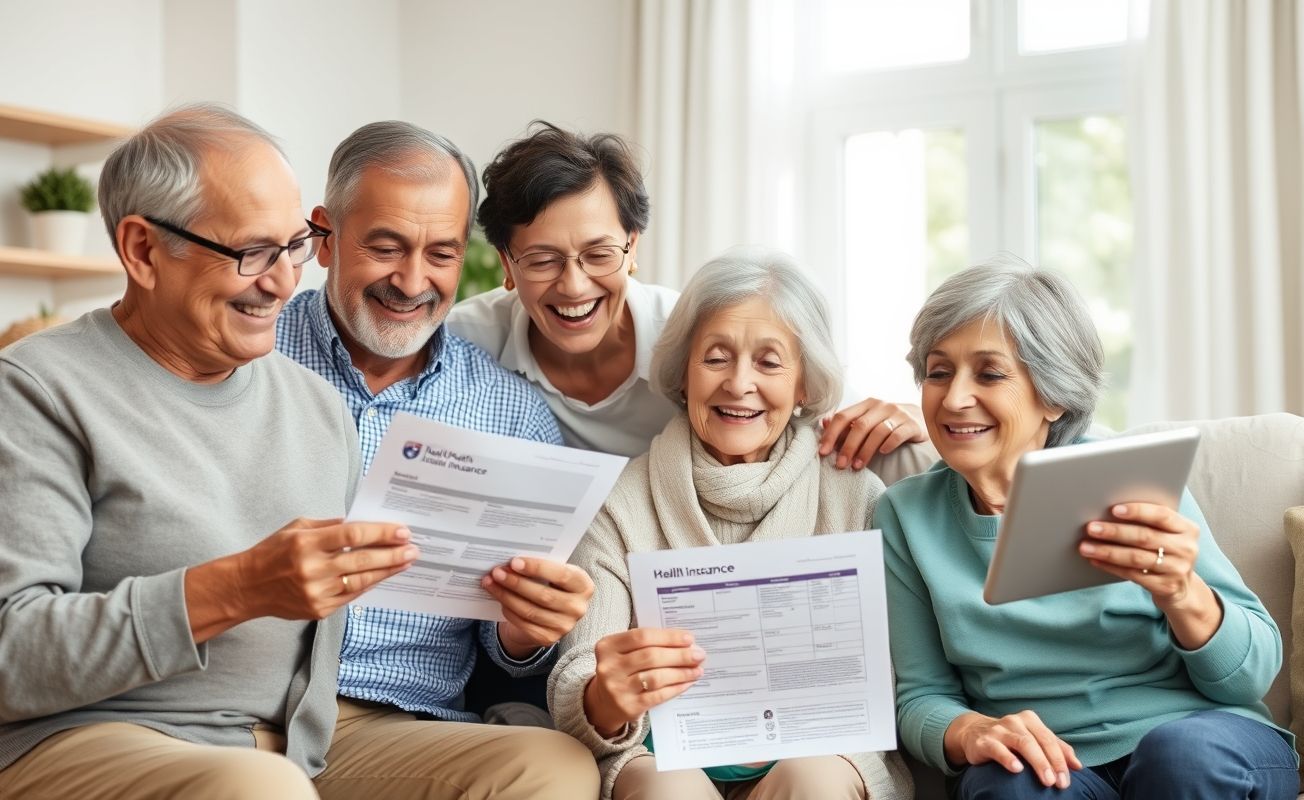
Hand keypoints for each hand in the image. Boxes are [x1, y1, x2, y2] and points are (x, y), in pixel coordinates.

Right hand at [186, 518, 417, 641]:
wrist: (247, 587)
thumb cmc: (273, 552)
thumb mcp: (297, 528)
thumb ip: (329, 526)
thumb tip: (362, 522)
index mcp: (307, 543)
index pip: (352, 535)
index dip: (380, 533)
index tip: (401, 531)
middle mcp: (312, 569)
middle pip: (362, 560)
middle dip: (392, 554)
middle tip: (413, 548)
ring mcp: (316, 592)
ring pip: (361, 581)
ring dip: (387, 571)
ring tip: (406, 562)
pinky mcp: (319, 610)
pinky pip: (351, 596)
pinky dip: (370, 584)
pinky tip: (384, 575)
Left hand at [484, 557, 594, 658]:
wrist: (551, 614)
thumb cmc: (551, 584)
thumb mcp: (554, 574)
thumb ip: (542, 567)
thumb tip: (512, 561)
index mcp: (584, 585)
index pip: (562, 575)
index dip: (537, 568)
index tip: (514, 562)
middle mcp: (578, 608)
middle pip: (544, 595)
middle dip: (516, 582)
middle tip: (497, 572)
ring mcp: (564, 626)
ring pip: (530, 610)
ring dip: (506, 596)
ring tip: (490, 583)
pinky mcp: (548, 638)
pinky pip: (524, 623)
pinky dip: (508, 610)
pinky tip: (499, 598)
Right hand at [583, 627, 704, 736]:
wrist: (604, 702)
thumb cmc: (622, 670)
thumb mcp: (624, 652)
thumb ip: (648, 644)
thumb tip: (686, 644)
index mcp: (607, 646)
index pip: (641, 636)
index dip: (668, 637)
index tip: (689, 639)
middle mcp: (609, 667)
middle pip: (651, 656)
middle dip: (679, 655)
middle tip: (699, 655)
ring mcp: (617, 689)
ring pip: (656, 677)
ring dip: (681, 672)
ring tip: (697, 669)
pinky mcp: (628, 707)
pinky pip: (658, 695)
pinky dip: (676, 687)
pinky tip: (687, 682)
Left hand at [818, 397, 927, 469]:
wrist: (919, 416)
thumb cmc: (886, 421)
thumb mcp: (867, 419)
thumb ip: (846, 423)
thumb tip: (823, 423)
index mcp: (866, 404)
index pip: (843, 416)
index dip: (831, 434)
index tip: (823, 452)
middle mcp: (881, 406)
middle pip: (860, 426)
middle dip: (848, 447)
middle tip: (840, 465)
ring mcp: (898, 414)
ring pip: (878, 432)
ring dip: (865, 451)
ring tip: (857, 466)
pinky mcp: (912, 424)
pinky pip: (898, 434)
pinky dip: (889, 444)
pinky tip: (883, 453)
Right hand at [944, 710, 1081, 788]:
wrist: (973, 732)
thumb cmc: (1009, 738)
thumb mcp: (1032, 738)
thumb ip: (1055, 749)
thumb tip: (1077, 766)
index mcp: (1030, 719)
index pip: (1050, 739)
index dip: (1061, 760)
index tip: (1066, 780)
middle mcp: (1015, 721)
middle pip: (1038, 740)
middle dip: (1051, 762)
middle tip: (1058, 783)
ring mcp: (999, 730)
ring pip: (1022, 743)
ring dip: (1037, 762)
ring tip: (1046, 780)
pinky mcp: (984, 741)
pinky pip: (997, 748)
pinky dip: (1008, 758)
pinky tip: (1017, 769)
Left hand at [1079, 502, 1222, 646]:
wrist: (1182, 589)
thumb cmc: (1166, 553)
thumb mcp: (1166, 536)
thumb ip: (1148, 523)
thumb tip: (1107, 511)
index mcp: (1187, 528)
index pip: (1161, 515)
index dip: (1137, 511)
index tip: (1114, 509)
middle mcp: (1186, 548)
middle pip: (1145, 536)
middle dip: (1114, 531)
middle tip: (1091, 528)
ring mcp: (1178, 569)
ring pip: (1136, 557)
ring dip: (1107, 551)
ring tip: (1086, 547)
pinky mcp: (1166, 587)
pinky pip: (1133, 575)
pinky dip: (1111, 567)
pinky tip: (1096, 561)